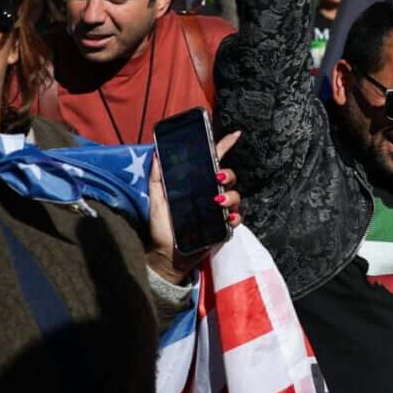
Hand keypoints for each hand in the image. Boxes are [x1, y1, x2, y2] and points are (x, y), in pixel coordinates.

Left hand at [145, 131, 244, 285]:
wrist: (165, 256)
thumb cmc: (161, 228)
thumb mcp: (156, 200)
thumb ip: (157, 177)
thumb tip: (156, 153)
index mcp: (196, 184)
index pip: (212, 161)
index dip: (224, 146)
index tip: (234, 135)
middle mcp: (210, 195)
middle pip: (229, 177)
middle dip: (228, 174)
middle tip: (218, 178)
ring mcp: (218, 211)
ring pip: (235, 196)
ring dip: (230, 196)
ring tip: (218, 202)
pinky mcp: (223, 227)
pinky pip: (236, 218)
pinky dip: (234, 217)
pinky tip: (227, 219)